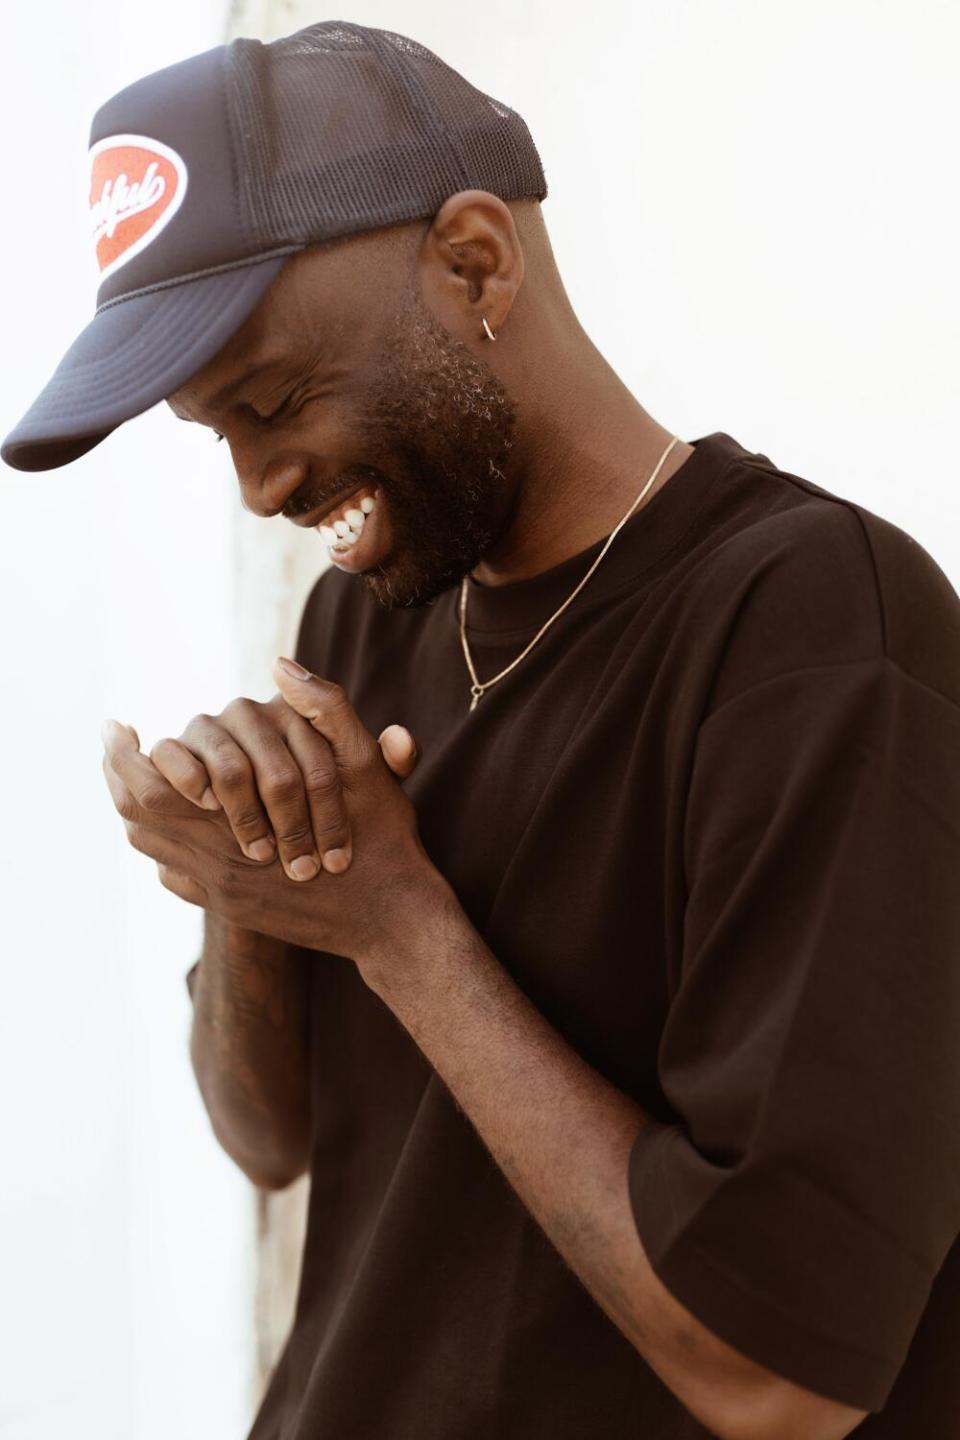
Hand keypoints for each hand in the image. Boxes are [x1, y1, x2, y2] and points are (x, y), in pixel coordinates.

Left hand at [100, 660, 445, 962]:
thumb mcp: (365, 767)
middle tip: (112, 740)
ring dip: (133, 805)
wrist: (392, 917)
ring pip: (152, 843)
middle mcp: (220, 864)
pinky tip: (165, 818)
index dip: (127, 755)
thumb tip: (281, 665)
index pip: (154, 786)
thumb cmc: (383, 838)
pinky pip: (171, 872)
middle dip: (118, 773)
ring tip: (126, 773)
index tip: (117, 724)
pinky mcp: (231, 905)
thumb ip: (325, 710)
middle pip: (139, 815)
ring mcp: (222, 889)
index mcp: (243, 825)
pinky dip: (158, 841)